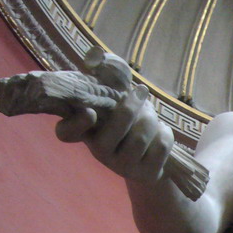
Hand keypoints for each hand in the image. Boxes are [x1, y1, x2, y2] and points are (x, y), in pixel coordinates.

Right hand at [55, 85, 174, 186]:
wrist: (150, 161)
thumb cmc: (129, 123)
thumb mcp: (115, 102)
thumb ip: (105, 82)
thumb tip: (96, 57)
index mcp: (87, 133)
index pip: (67, 133)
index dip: (76, 123)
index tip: (90, 112)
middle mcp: (99, 153)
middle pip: (118, 126)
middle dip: (134, 104)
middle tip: (141, 91)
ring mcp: (123, 167)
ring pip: (142, 134)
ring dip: (152, 118)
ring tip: (151, 116)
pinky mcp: (146, 175)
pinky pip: (160, 145)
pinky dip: (165, 132)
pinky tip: (161, 132)